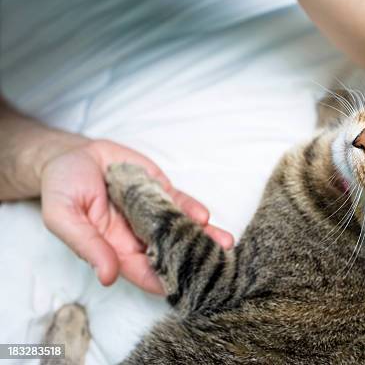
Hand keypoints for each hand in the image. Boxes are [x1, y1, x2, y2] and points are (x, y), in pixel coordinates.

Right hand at [39, 139, 233, 293]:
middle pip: (169, 253)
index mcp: (113, 248)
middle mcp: (137, 235)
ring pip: (181, 229)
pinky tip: (203, 217)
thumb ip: (87, 245)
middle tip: (216, 268)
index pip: (142, 271)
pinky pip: (180, 204)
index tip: (183, 288)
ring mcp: (152, 213)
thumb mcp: (63, 217)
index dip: (162, 280)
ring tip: (224, 243)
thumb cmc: (62, 188)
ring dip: (203, 237)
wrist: (73, 155)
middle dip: (193, 261)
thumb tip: (107, 276)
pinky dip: (192, 210)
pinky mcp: (160, 192)